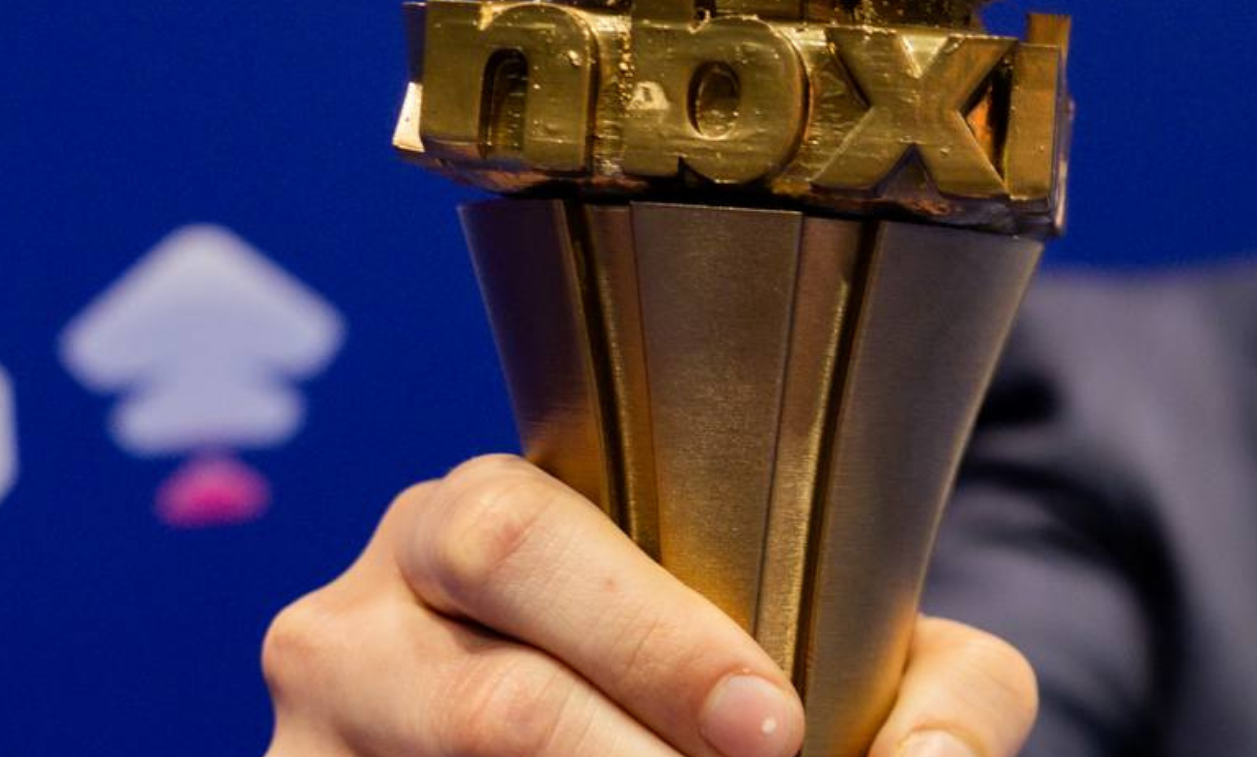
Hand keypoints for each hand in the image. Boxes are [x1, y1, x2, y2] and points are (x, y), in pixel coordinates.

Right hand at [265, 455, 1036, 756]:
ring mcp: (310, 742)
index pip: (519, 541)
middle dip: (621, 755)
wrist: (633, 739)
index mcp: (467, 522)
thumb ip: (946, 695)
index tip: (772, 726)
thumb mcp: (858, 663)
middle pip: (478, 699)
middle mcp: (354, 619)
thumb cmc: (744, 699)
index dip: (649, 640)